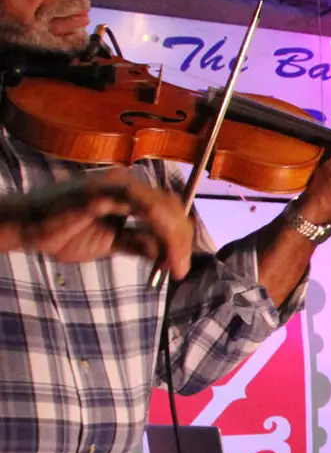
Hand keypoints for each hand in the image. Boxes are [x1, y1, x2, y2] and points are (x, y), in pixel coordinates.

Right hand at [0, 168, 193, 278]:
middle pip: (170, 207)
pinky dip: (160, 229)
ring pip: (162, 207)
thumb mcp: (109, 243)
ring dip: (175, 239)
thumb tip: (166, 255)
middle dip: (182, 240)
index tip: (182, 263)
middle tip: (182, 269)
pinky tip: (164, 250)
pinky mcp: (103, 192)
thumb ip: (136, 244)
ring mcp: (115, 185)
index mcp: (129, 193)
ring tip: (176, 266)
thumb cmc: (62, 233)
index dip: (180, 236)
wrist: (25, 227)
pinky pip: (142, 207)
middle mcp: (126, 184)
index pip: (167, 209)